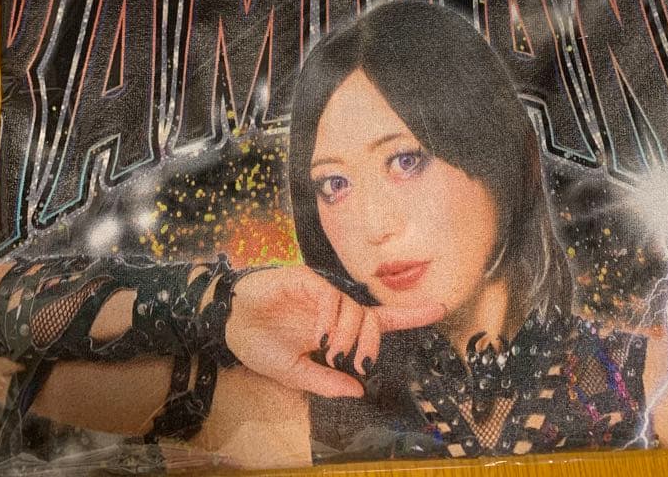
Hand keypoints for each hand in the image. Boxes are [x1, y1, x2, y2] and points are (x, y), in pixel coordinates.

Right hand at [226, 265, 443, 397]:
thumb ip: (326, 380)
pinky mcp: (305, 279)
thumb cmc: (261, 345)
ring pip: (354, 308)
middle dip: (370, 343)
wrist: (228, 325)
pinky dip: (330, 320)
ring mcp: (320, 292)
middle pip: (371, 318)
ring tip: (329, 352)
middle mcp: (332, 307)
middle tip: (353, 361)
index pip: (378, 321)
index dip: (409, 315)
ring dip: (348, 336)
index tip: (438, 309)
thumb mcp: (295, 373)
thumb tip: (359, 388)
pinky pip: (331, 297)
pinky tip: (318, 337)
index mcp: (334, 328)